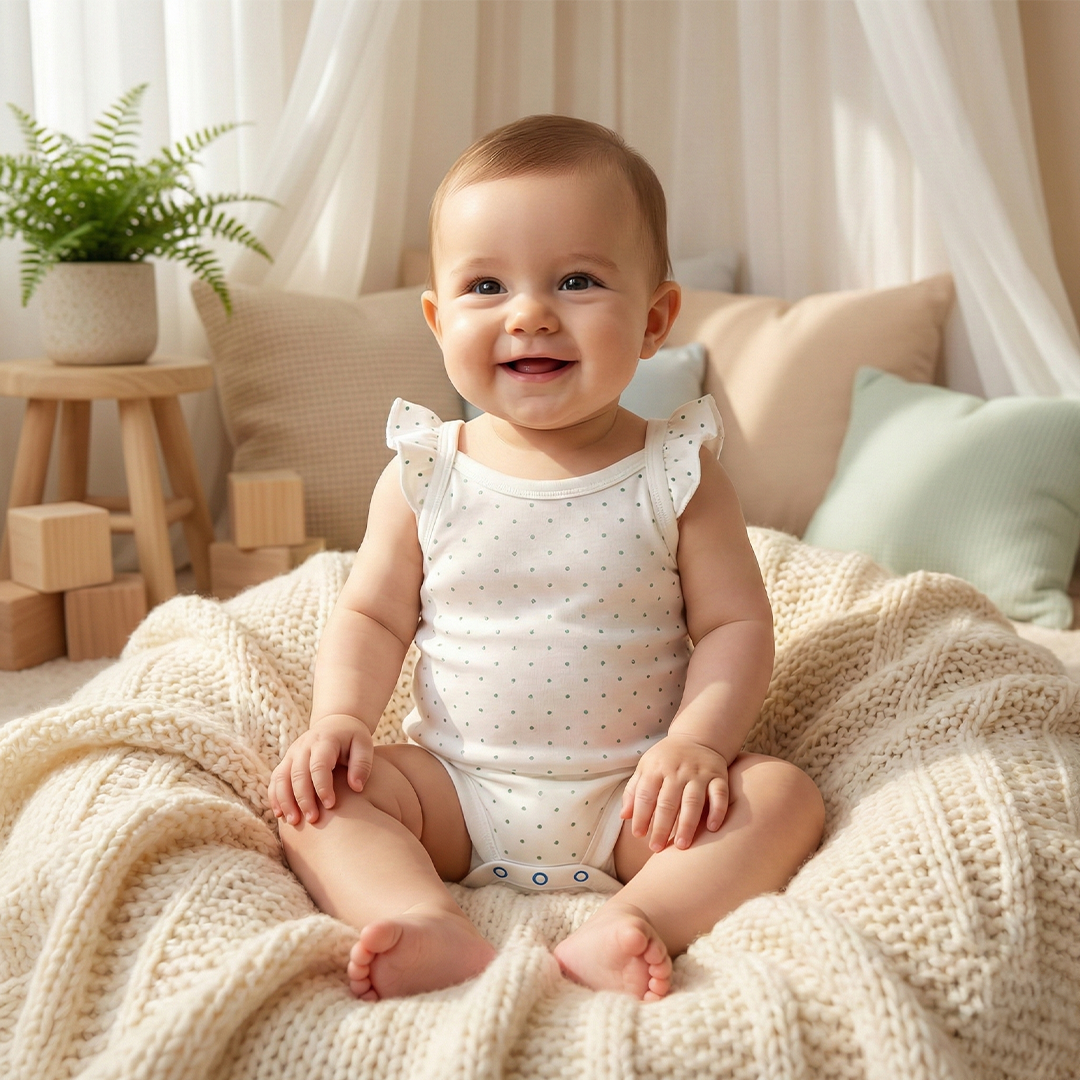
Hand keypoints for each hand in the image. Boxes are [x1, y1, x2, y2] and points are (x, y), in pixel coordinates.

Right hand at [268, 714, 373, 825]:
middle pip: (298, 774)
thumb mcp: (364, 745)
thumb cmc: (352, 738)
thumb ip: (362, 764)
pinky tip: (280, 814)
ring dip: (285, 801)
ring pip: (281, 778)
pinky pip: (275, 779)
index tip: (330, 805)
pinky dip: (275, 797)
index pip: (319, 765)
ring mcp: (292, 753)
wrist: (335, 724)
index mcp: (324, 741)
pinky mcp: (286, 761)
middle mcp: (304, 746)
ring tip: (294, 822)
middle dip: (304, 798)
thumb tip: (356, 788)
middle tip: (313, 819)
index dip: (323, 786)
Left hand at [620, 734, 729, 851]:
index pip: (646, 795)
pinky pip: (720, 794)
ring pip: (693, 801)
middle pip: (668, 802)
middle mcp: (678, 770)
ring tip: (682, 845)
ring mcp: (699, 773)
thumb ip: (634, 791)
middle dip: (662, 827)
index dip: (641, 815)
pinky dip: (717, 811)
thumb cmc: (666, 759)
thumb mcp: (645, 767)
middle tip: (657, 848)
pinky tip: (711, 828)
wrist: (697, 738)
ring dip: (687, 824)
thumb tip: (624, 816)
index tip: (639, 835)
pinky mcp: (718, 776)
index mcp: (656, 768)